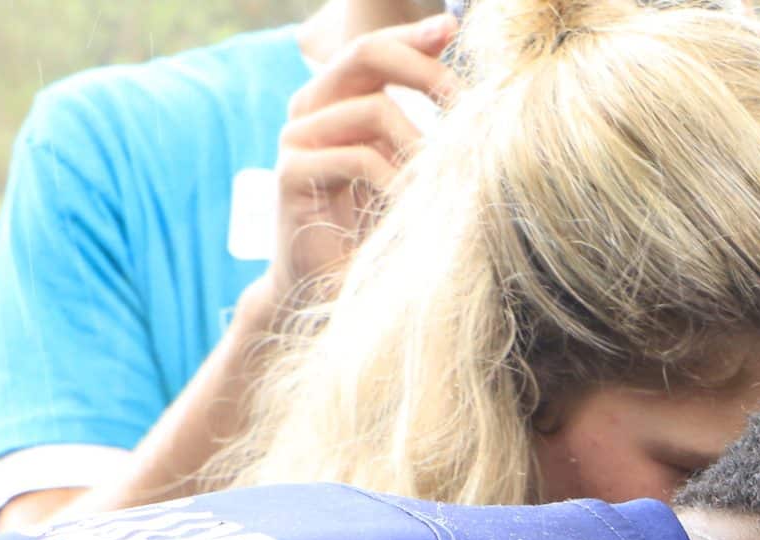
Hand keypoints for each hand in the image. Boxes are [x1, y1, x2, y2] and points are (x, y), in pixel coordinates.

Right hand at [264, 11, 460, 310]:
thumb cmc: (374, 231)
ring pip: (372, 108)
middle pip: (366, 55)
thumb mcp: (404, 171)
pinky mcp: (291, 174)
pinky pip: (358, 157)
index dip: (413, 35)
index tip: (453, 29)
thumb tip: (467, 94)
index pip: (374, 49)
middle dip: (424, 70)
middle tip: (464, 103)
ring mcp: (296, 139)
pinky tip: (411, 207)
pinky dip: (397, 181)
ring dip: (420, 144)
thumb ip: (419, 129)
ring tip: (443, 181)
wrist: (330, 290)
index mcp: (335, 100)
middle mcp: (310, 109)